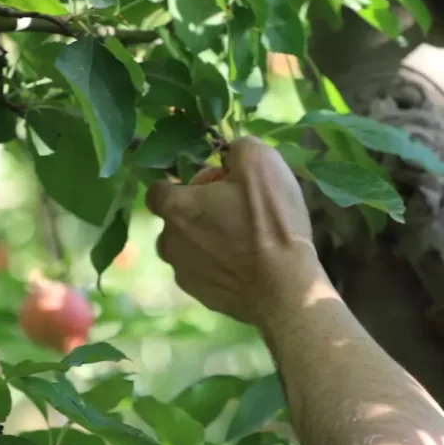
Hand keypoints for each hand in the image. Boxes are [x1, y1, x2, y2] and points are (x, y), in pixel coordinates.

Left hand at [145, 136, 321, 324]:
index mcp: (176, 208)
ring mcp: (184, 273)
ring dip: (207, 240)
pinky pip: (203, 272)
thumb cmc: (270, 221)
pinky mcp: (202, 296)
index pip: (157, 189)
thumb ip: (237, 148)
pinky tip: (247, 264)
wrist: (286, 288)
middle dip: (200, 212)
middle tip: (238, 210)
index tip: (213, 185)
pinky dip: (219, 266)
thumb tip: (229, 151)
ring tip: (244, 241)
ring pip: (187, 247)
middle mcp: (169, 242)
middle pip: (176, 219)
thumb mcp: (261, 163)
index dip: (185, 182)